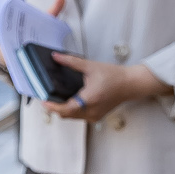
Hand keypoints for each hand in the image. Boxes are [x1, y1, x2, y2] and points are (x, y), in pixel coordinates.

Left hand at [42, 53, 167, 124]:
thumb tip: (56, 57)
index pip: (66, 109)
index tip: (43, 101)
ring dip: (63, 109)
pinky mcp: (97, 116)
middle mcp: (91, 111)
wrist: (130, 84)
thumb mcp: (90, 66)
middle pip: (66, 114)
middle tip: (46, 97)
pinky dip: (72, 110)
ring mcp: (94, 116)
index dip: (52, 107)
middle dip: (55, 107)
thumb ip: (71, 61)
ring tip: (55, 97)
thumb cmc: (114, 76)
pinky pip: (79, 116)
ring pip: (72, 116)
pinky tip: (69, 99)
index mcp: (90, 100)